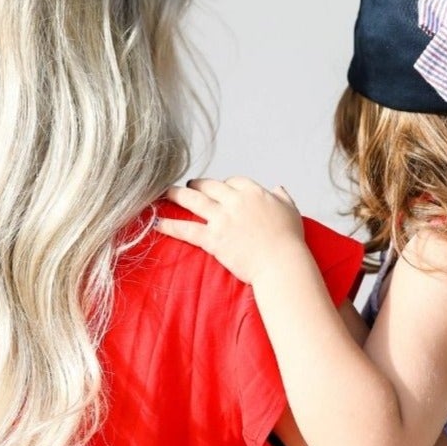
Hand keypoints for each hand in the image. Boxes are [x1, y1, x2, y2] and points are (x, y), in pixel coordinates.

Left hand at [156, 177, 307, 285]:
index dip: (223, 185)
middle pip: (208, 186)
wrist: (282, 264)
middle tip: (188, 186)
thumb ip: (282, 197)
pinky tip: (155, 223)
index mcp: (253, 192)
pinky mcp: (212, 239)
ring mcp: (222, 219)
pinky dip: (168, 225)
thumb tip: (277, 189)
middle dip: (196, 185)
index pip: (232, 181)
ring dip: (176, 194)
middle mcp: (234, 201)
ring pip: (192, 200)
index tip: (219, 190)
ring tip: (164, 193)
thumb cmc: (290, 241)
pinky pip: (185, 229)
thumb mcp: (291, 211)